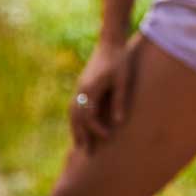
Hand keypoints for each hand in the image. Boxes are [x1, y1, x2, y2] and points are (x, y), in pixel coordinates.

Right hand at [69, 34, 140, 151]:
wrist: (110, 42)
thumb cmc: (120, 60)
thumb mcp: (123, 80)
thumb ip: (120, 100)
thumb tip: (118, 122)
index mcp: (91, 88)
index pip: (88, 116)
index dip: (96, 129)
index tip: (106, 137)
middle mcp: (81, 89)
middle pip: (76, 117)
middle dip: (80, 135)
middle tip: (85, 153)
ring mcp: (79, 87)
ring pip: (72, 113)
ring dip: (75, 129)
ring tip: (79, 145)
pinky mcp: (82, 85)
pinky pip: (74, 106)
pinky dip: (75, 119)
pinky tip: (81, 127)